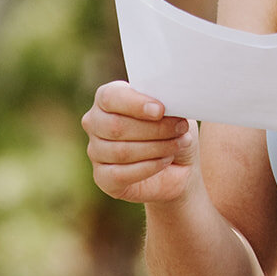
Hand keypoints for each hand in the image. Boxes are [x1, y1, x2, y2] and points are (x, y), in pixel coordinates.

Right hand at [82, 81, 198, 204]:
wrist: (179, 165)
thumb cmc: (172, 129)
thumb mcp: (174, 110)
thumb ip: (166, 102)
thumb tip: (169, 101)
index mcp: (108, 98)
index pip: (110, 97)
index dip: (135, 104)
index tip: (160, 110)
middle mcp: (95, 123)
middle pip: (116, 126)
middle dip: (154, 128)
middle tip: (180, 127)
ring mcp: (96, 151)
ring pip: (121, 151)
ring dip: (157, 147)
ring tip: (180, 143)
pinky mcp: (102, 178)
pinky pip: (120, 174)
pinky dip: (149, 167)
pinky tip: (166, 160)